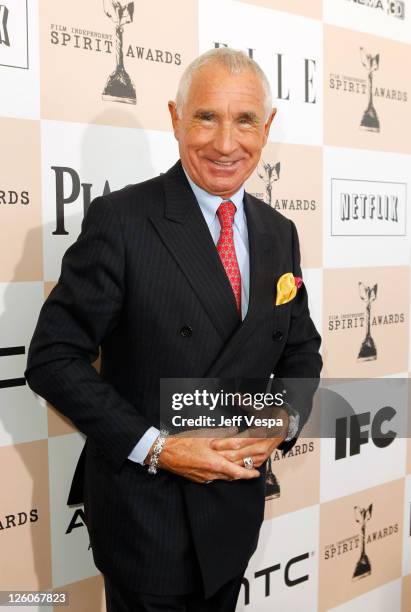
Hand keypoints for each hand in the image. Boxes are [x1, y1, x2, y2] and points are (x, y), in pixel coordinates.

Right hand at [144, 427, 260, 483]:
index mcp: (214, 463)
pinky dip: (222, 475)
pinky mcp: (198, 478)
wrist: (164, 453)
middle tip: (253, 469)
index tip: (257, 474)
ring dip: (233, 474)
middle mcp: (210, 474)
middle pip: (232, 476)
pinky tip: (223, 469)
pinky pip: (214, 478)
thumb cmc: (183, 442)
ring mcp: (204, 477)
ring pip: (223, 478)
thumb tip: (234, 431)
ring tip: (241, 469)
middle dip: (244, 473)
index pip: (237, 472)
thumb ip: (221, 435)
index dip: (248, 474)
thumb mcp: (204, 436)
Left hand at [209, 409, 289, 467]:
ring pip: (239, 463)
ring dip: (226, 461)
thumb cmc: (270, 418)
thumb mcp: (259, 410)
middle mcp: (260, 448)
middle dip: (221, 454)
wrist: (283, 428)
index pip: (238, 441)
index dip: (224, 443)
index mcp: (259, 435)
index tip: (212, 443)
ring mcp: (260, 456)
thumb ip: (246, 404)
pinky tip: (225, 463)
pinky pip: (245, 467)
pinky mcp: (260, 462)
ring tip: (214, 458)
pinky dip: (234, 465)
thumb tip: (237, 396)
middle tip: (209, 452)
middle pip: (236, 454)